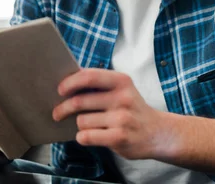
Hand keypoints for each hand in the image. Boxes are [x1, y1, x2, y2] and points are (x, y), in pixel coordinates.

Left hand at [53, 68, 169, 159]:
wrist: (158, 133)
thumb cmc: (132, 109)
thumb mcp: (122, 89)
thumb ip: (99, 84)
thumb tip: (66, 82)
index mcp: (121, 81)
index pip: (89, 76)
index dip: (70, 82)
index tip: (60, 90)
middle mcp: (123, 98)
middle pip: (80, 101)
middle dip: (63, 108)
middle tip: (57, 113)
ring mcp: (122, 118)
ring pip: (82, 121)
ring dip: (80, 125)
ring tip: (88, 126)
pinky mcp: (119, 138)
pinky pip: (87, 136)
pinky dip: (82, 137)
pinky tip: (87, 136)